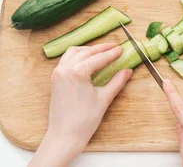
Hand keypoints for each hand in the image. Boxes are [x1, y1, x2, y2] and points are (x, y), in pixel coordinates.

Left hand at [29, 43, 132, 166]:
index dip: (112, 53)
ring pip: (73, 53)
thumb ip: (117, 82)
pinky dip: (76, 56)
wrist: (64, 135)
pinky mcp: (54, 79)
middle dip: (101, 49)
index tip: (121, 49)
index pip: (98, 58)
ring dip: (87, 50)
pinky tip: (85, 60)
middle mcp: (65, 69)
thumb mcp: (104, 99)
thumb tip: (127, 71)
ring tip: (100, 51)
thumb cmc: (84, 120)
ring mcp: (57, 73)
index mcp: (78, 72)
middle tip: (114, 47)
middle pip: (86, 52)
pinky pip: (65, 60)